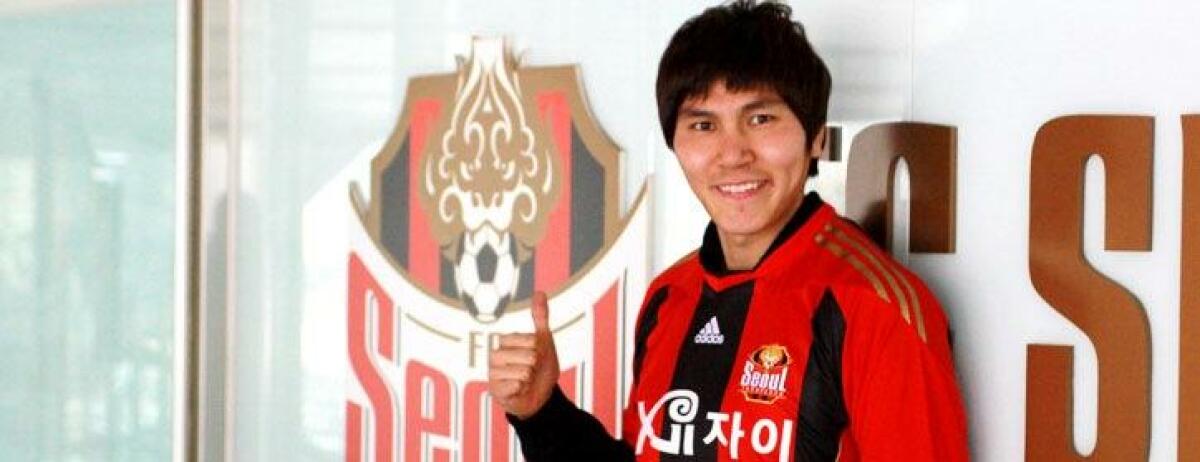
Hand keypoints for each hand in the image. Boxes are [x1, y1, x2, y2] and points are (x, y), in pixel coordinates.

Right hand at [488, 291, 560, 418]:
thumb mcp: (544, 340)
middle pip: (529, 356)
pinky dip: (523, 389)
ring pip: (523, 371)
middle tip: (531, 370)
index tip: (536, 355)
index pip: (530, 340)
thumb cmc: (540, 367)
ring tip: (525, 380)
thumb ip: (540, 317)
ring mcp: (493, 373)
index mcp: (505, 342)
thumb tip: (540, 292)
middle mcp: (496, 355)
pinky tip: (519, 390)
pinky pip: (516, 385)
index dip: (540, 350)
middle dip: (536, 366)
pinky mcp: (494, 390)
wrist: (542, 395)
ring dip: (530, 378)